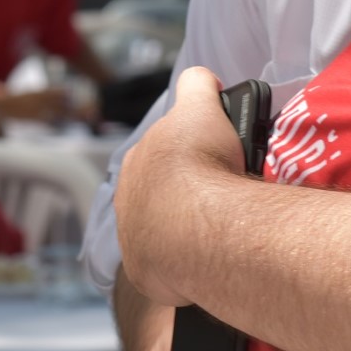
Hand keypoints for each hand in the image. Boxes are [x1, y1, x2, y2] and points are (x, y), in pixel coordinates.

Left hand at [116, 67, 239, 307]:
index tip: (212, 156)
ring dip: (185, 223)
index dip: (188, 149)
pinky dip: (185, 256)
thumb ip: (197, 85)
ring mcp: (133, 236)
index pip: (162, 150)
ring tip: (218, 224)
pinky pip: (166, 260)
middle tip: (223, 189)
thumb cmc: (200, 165)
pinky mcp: (143, 269)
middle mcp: (127, 196)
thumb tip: (202, 80)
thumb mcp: (202, 107)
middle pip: (160, 188)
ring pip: (161, 224)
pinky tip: (207, 251)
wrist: (198, 229)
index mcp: (137, 158)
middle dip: (186, 187)